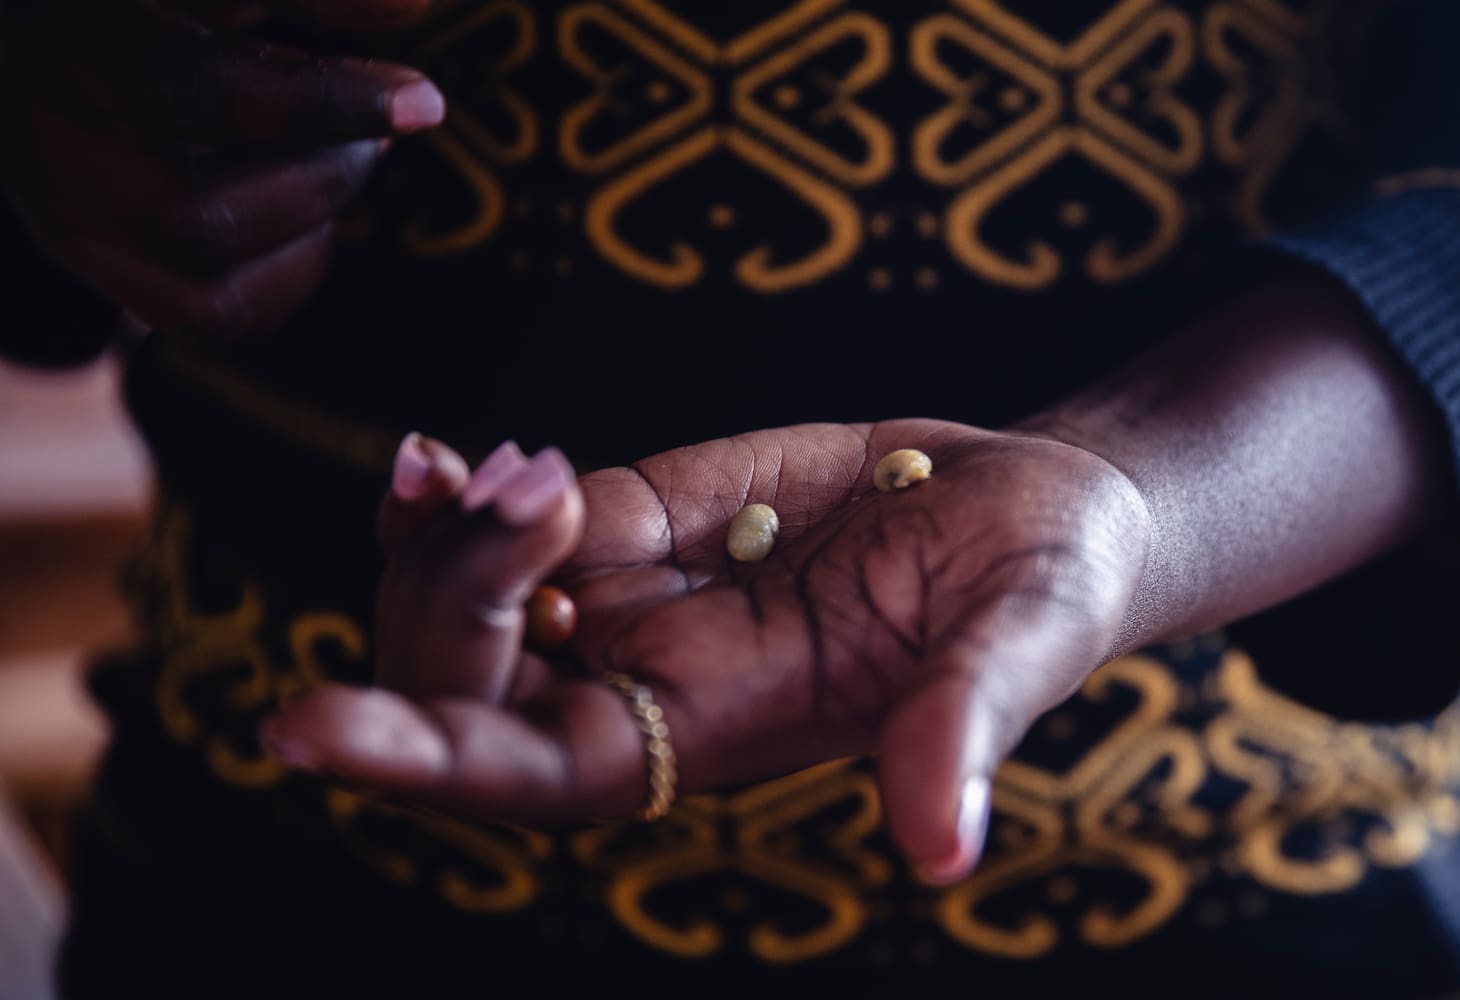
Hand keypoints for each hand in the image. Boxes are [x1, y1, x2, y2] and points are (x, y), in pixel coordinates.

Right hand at [0, 0, 438, 336]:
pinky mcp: (103, 269)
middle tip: (377, 125)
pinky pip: (215, 319)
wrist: (47, 32)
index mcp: (73, 47)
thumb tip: (417, 3)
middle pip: (200, 220)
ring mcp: (68, 223)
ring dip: (312, 229)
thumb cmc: (157, 0)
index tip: (422, 100)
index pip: (194, 93)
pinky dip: (291, 274)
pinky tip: (308, 208)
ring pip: (211, 291)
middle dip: (322, 177)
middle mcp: (50, 149)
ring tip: (341, 158)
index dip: (320, 103)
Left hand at [264, 421, 1151, 882]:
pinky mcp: (641, 510)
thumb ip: (965, 730)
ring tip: (499, 465)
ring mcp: (636, 592)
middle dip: (449, 594)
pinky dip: (453, 494)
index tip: (305, 726)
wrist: (1043, 502)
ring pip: (463, 596)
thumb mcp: (1024, 642)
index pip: (545, 772)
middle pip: (469, 679)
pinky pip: (509, 519)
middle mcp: (656, 678)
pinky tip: (438, 457)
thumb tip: (939, 851)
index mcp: (727, 731)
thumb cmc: (1047, 586)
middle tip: (535, 493)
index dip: (427, 756)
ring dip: (441, 533)